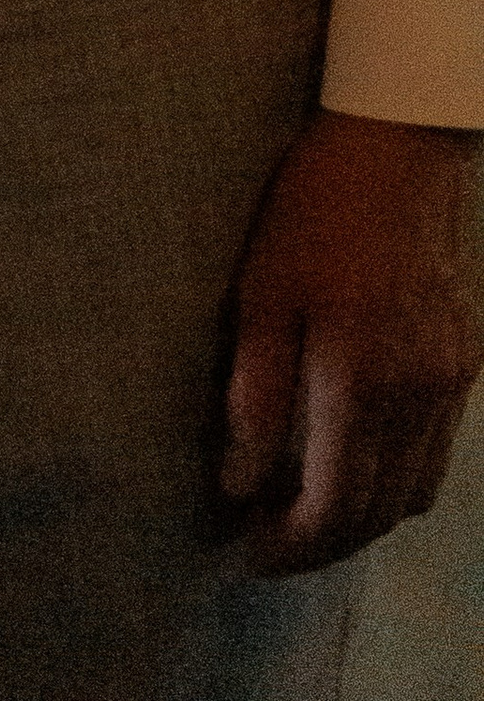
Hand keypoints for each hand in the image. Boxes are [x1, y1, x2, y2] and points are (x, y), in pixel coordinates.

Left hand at [221, 110, 480, 569]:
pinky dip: (395, 477)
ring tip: (303, 507)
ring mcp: (450, 383)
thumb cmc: (309, 211)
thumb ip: (253, 396)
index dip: (290, 546)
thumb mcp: (258, 294)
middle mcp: (416, 396)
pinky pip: (435, 453)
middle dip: (322, 545)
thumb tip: (239, 483)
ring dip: (361, 518)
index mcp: (357, 381)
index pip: (332, 507)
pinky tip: (354, 458)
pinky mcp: (465, 364)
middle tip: (267, 542)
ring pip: (413, 493)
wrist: (396, 148)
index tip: (247, 552)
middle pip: (376, 514)